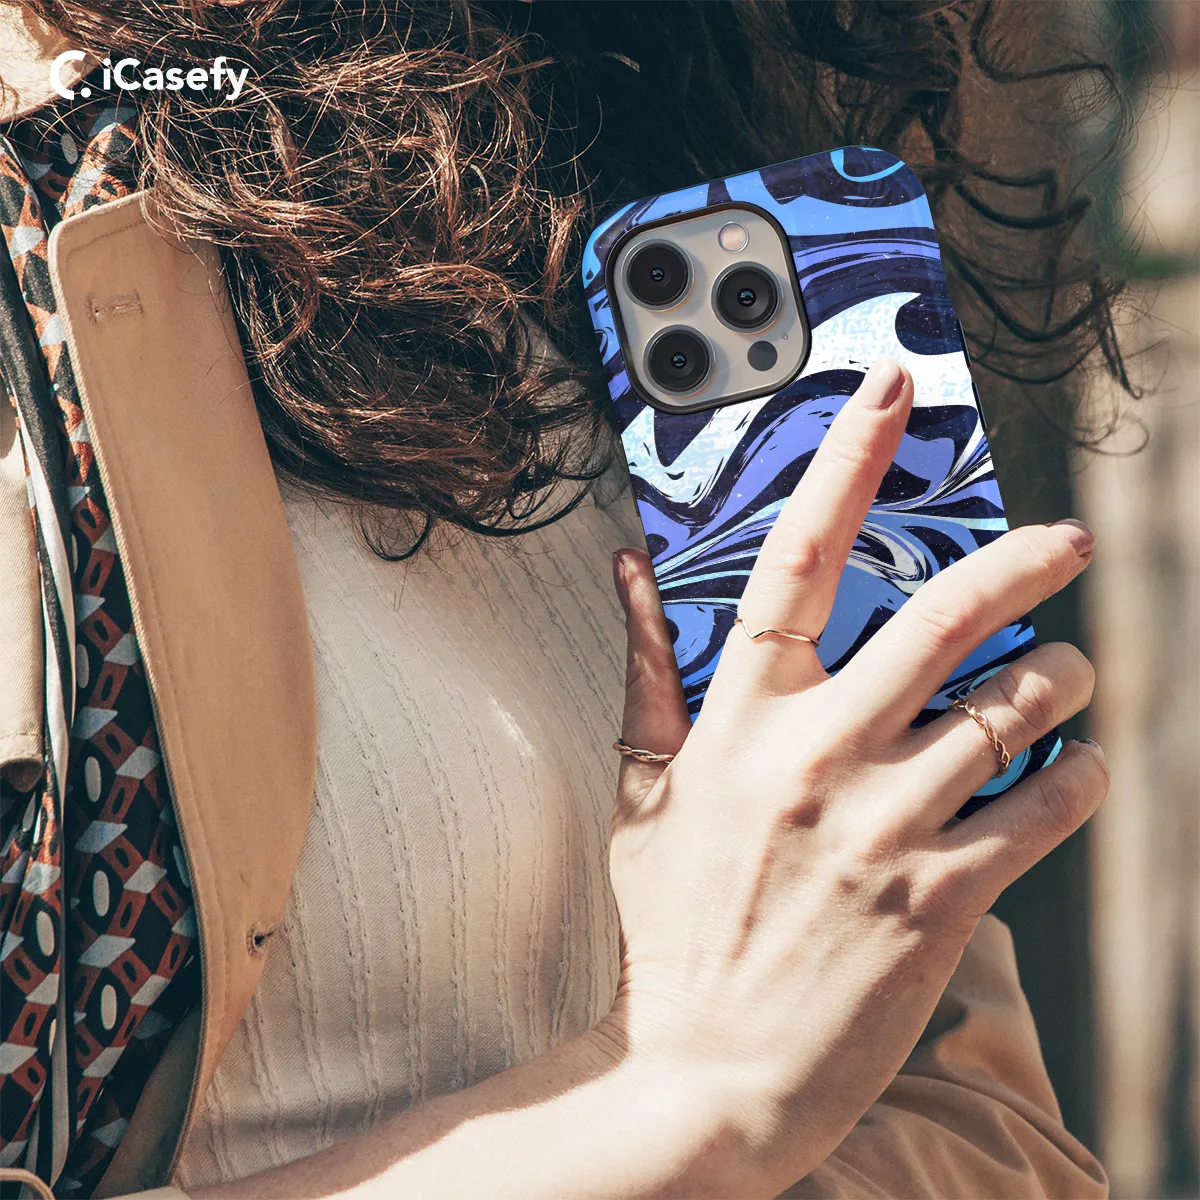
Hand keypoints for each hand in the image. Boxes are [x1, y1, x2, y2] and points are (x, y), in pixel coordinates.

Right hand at [605, 358, 1107, 1194]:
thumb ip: (646, 673)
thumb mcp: (642, 793)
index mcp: (741, 722)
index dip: (848, 462)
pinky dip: (1077, 776)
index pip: (797, 560)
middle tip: (1067, 540)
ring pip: (1011, 710)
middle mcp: (818, 757)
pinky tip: (1076, 768)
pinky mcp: (940, 898)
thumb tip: (629, 573)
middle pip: (943, 618)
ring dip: (1064, 680)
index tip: (892, 392)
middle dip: (1024, 563)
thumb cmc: (673, 927)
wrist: (703, 1070)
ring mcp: (883, 826)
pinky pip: (1041, 809)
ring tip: (1073, 677)